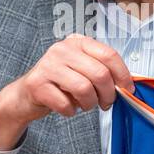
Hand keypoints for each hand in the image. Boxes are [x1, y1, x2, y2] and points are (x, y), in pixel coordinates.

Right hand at [0, 34, 133, 149]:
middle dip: (108, 94)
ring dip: (89, 104)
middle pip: (100, 73)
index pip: (109, 55)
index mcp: (77, 42)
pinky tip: (67, 108)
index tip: (128, 90)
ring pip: (84, 89)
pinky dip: (70, 111)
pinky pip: (66, 104)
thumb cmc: (59, 83)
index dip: (123, 75)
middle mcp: (62, 49)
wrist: (26, 94)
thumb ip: (102, 71)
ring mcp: (48, 65)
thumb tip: (127, 85)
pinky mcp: (37, 84)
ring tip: (85, 105)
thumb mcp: (82, 69)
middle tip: (105, 103)